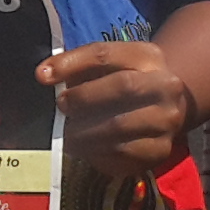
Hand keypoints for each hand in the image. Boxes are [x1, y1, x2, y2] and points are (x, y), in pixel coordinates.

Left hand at [40, 39, 194, 179]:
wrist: (162, 110)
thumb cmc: (123, 83)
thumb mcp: (107, 66)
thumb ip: (78, 66)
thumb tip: (45, 74)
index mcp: (149, 57)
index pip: (106, 54)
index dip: (71, 64)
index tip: (42, 75)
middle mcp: (166, 87)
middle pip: (123, 87)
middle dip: (84, 97)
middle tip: (61, 107)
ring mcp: (167, 121)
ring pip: (120, 126)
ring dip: (85, 131)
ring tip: (67, 133)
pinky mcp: (159, 151)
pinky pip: (122, 154)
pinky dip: (96, 153)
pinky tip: (84, 148)